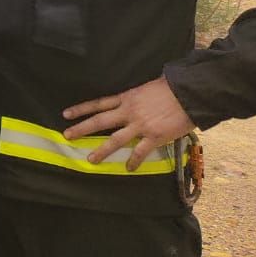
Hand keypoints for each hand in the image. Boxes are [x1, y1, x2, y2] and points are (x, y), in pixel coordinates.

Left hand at [62, 77, 195, 169]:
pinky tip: (128, 169)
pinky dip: (133, 161)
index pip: (99, 103)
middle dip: (82, 128)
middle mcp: (129, 111)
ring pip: (116, 139)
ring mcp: (141, 125)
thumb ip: (137, 97)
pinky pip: (140, 152)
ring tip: (90, 159)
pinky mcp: (155, 136)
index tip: (66, 114)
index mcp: (127, 98)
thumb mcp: (147, 88)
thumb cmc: (172, 87)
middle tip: (67, 136)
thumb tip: (133, 101)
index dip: (81, 109)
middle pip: (100, 121)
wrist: (189, 93)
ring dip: (102, 150)